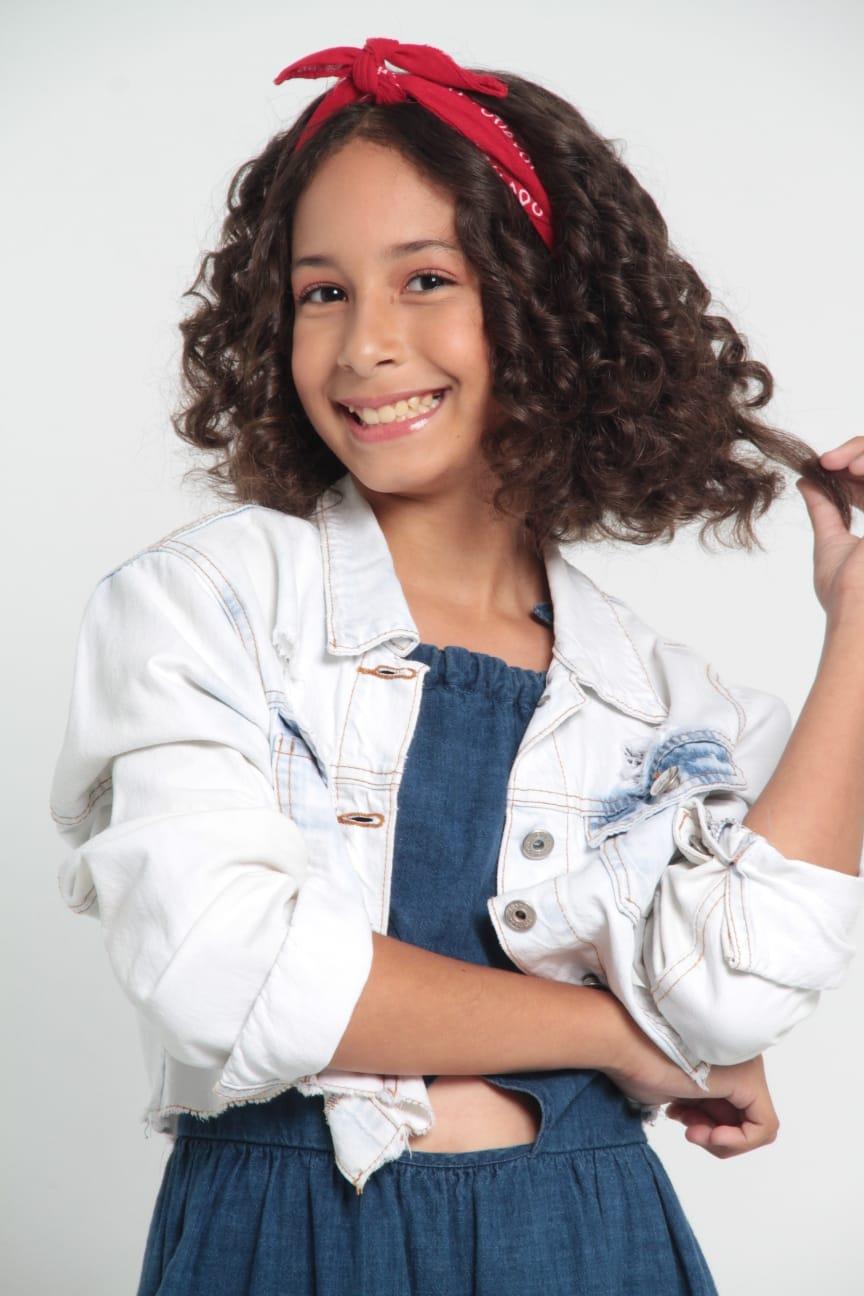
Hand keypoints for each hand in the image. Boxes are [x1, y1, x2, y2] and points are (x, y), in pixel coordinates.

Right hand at [602, 1008, 778, 1158]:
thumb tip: (703, 1124)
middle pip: (741, 1115)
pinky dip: (736, 1143)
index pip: (729, 1105)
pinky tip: (709, 1136)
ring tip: (691, 1130)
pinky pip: (763, 1129)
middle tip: (687, 1129)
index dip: (707, 1124)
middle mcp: (740, 1057)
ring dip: (720, 1141)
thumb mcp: (673, 1092)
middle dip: (712, 1131)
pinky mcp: (748, 1081)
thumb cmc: (635, 1062)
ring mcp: (746, 1066)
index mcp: (720, 1055)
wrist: (624, 1042)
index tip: (680, 1119)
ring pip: (753, 1126)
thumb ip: (695, 1105)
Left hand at [797, 437, 863, 616]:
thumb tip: (806, 482)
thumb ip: (824, 509)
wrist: (859, 609)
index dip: (848, 466)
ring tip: (846, 467)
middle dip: (856, 453)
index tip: (821, 466)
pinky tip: (856, 470)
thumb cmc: (845, 589)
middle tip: (827, 462)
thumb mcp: (831, 540)